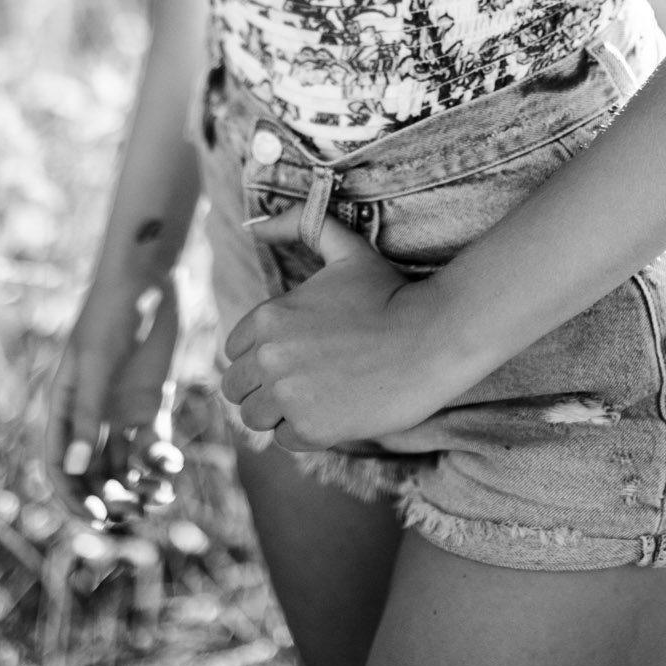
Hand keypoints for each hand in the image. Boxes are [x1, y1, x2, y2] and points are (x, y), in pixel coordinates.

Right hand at [46, 268, 184, 523]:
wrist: (150, 276)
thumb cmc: (113, 312)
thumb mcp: (97, 363)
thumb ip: (87, 415)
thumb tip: (75, 469)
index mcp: (64, 406)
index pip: (59, 464)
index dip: (72, 496)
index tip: (95, 517)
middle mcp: (90, 414)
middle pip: (92, 473)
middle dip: (108, 497)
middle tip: (129, 513)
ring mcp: (121, 410)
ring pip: (124, 465)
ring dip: (136, 487)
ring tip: (157, 499)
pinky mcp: (152, 402)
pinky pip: (152, 444)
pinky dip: (160, 461)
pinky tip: (171, 467)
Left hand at [220, 211, 467, 453]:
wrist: (431, 337)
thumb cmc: (390, 292)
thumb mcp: (346, 249)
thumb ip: (301, 226)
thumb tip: (258, 225)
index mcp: (270, 316)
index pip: (234, 349)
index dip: (259, 353)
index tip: (290, 353)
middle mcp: (269, 357)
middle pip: (235, 387)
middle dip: (261, 385)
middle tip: (301, 379)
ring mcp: (288, 396)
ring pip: (254, 417)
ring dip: (278, 411)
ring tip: (314, 396)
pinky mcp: (310, 429)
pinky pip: (285, 439)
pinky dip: (303, 431)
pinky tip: (333, 410)